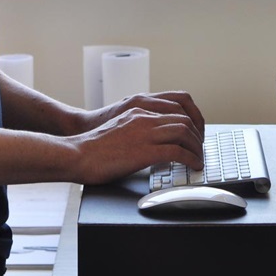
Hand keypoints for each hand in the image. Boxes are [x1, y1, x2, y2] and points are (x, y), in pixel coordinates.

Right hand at [68, 93, 205, 185]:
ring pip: (184, 132)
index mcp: (138, 110)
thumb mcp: (119, 130)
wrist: (75, 154)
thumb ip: (136, 130)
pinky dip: (190, 159)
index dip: (191, 123)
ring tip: (199, 159)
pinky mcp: (144, 151)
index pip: (175, 108)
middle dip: (198, 135)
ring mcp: (144, 133)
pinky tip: (193, 167)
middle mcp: (144, 117)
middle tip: (200, 149)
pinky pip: (177, 152)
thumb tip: (151, 144)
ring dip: (197, 147)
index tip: (194, 135)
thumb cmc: (92, 148)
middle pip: (184, 119)